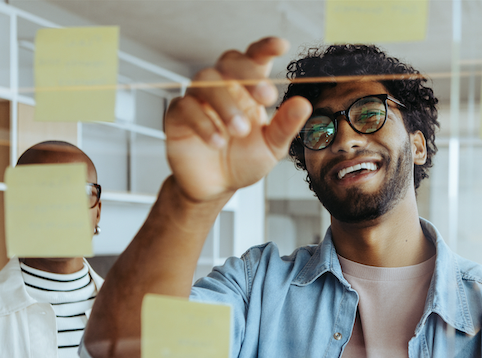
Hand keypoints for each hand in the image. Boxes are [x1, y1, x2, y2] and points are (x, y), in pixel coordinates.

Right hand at [164, 36, 311, 201]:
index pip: (255, 59)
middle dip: (248, 74)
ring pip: (206, 81)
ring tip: (239, 130)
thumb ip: (286, 126)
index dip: (265, 48)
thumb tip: (303, 104)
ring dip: (226, 104)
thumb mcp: (272, 147)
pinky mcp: (178, 116)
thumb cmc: (244, 162)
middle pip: (229, 62)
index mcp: (248, 90)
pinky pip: (185, 106)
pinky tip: (217, 141)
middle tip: (267, 97)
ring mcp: (199, 99)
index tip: (281, 46)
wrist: (217, 187)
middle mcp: (223, 88)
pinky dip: (203, 123)